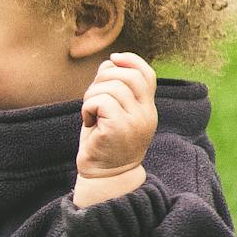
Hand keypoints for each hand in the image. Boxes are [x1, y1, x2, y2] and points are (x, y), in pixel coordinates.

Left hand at [76, 52, 157, 198]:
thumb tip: (110, 63)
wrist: (103, 176)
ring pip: (111, 88)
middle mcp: (146, 114)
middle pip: (128, 76)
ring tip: (89, 112)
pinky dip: (88, 107)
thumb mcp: (114, 113)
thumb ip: (115, 89)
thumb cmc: (103, 143)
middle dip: (103, 78)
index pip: (147, 75)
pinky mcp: (119, 128)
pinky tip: (88, 121)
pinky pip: (101, 101)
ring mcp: (135, 122)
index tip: (113, 59)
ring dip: (91, 96)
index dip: (131, 60)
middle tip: (92, 97)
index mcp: (147, 109)